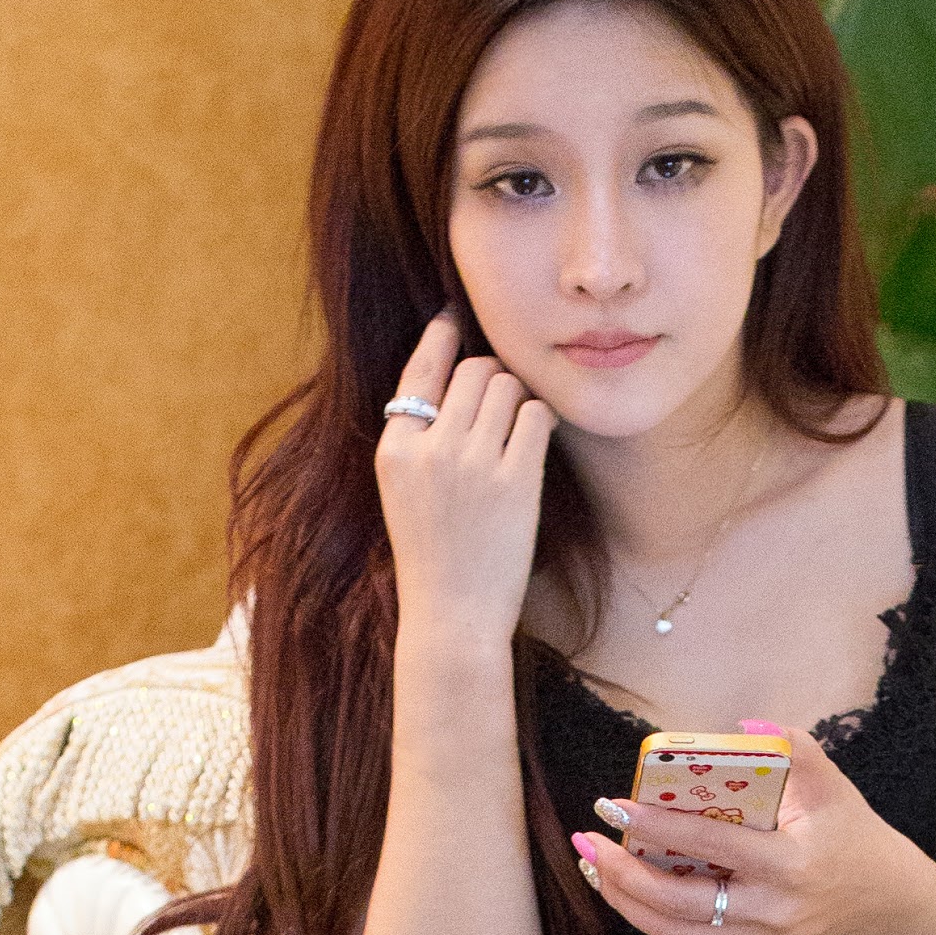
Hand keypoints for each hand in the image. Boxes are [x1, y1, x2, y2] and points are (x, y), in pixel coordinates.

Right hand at [375, 316, 552, 644]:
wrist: (452, 617)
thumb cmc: (432, 555)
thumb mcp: (401, 491)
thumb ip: (417, 436)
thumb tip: (454, 372)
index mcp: (394, 449)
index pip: (421, 368)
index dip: (441, 335)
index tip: (454, 317)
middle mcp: (431, 449)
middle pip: (473, 371)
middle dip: (492, 376)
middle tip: (500, 399)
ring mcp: (474, 464)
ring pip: (507, 385)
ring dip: (518, 396)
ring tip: (517, 423)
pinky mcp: (516, 481)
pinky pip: (536, 416)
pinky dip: (541, 420)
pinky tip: (536, 438)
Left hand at [570, 722, 921, 934]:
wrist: (879, 896)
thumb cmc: (847, 830)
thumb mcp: (830, 782)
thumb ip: (792, 746)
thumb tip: (742, 725)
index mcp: (792, 864)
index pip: (711, 845)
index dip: (656, 827)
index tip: (612, 806)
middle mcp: (775, 912)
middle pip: (679, 903)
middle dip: (622, 875)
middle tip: (588, 843)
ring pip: (676, 934)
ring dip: (626, 902)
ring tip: (595, 867)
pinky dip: (652, 917)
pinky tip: (627, 888)